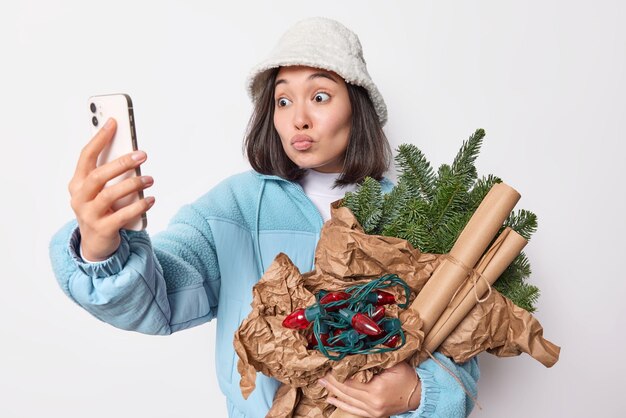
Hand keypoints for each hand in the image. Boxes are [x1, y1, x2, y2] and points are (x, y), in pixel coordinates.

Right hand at [68, 118, 154, 260]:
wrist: (96, 243)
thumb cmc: (101, 208)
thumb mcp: (100, 190)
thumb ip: (110, 173)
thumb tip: (132, 152)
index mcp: (77, 183)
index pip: (86, 156)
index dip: (99, 138)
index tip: (114, 122)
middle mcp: (79, 198)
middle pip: (98, 175)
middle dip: (121, 162)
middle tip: (142, 154)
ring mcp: (89, 215)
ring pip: (110, 195)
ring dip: (133, 184)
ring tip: (150, 178)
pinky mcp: (102, 229)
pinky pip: (123, 215)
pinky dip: (139, 206)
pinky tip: (151, 199)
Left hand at [319, 361, 420, 416]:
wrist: (418, 393)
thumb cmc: (406, 376)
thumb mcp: (391, 363)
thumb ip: (373, 358)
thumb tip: (355, 351)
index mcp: (376, 389)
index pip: (350, 381)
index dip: (337, 374)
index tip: (328, 365)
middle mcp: (373, 403)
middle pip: (346, 392)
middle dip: (331, 382)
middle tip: (320, 373)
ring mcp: (373, 411)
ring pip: (348, 401)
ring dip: (333, 391)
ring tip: (322, 383)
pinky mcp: (374, 414)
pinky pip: (354, 410)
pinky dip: (341, 404)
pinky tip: (332, 398)